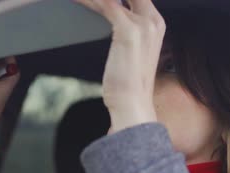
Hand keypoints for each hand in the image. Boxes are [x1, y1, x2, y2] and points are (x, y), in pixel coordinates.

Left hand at [73, 0, 164, 131]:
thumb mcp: (129, 54)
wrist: (132, 106)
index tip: (92, 0)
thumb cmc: (126, 85)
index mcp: (155, 23)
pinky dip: (87, 1)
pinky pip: (106, 3)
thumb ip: (123, 34)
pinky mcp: (128, 31)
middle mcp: (152, 20)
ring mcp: (142, 24)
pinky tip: (74, 0)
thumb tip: (111, 24)